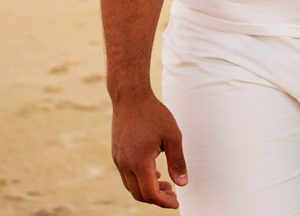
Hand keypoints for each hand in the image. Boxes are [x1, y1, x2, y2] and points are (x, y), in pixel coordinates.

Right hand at [111, 93, 187, 207]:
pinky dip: (140, 180)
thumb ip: (177, 161)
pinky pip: (126, 176)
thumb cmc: (153, 114)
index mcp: (139, 161)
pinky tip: (154, 173)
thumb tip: (182, 183)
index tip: (176, 202)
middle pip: (139, 194)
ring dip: (147, 190)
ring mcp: (118, 159)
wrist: (130, 97)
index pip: (150, 193)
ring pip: (131, 186)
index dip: (164, 201)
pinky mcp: (117, 154)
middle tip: (173, 193)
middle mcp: (125, 164)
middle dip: (157, 198)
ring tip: (165, 184)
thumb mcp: (172, 136)